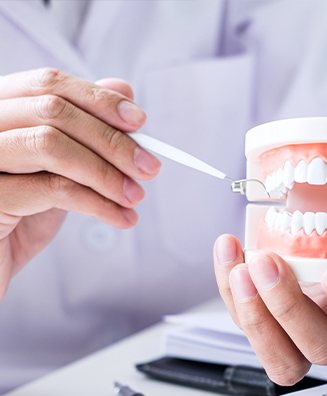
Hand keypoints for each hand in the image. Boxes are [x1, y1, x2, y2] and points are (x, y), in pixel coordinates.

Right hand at [0, 68, 160, 296]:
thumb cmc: (19, 216)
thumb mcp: (57, 170)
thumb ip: (82, 132)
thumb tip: (122, 89)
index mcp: (0, 110)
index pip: (48, 84)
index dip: (98, 99)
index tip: (139, 121)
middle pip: (53, 110)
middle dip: (111, 140)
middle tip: (149, 167)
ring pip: (52, 144)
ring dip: (106, 171)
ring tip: (135, 196)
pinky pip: (54, 189)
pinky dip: (98, 203)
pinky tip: (120, 217)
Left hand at [214, 210, 326, 384]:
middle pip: (323, 348)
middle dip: (291, 309)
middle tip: (269, 264)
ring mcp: (301, 334)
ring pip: (281, 358)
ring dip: (254, 317)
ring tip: (240, 268)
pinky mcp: (268, 325)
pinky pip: (247, 323)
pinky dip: (229, 291)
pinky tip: (228, 250)